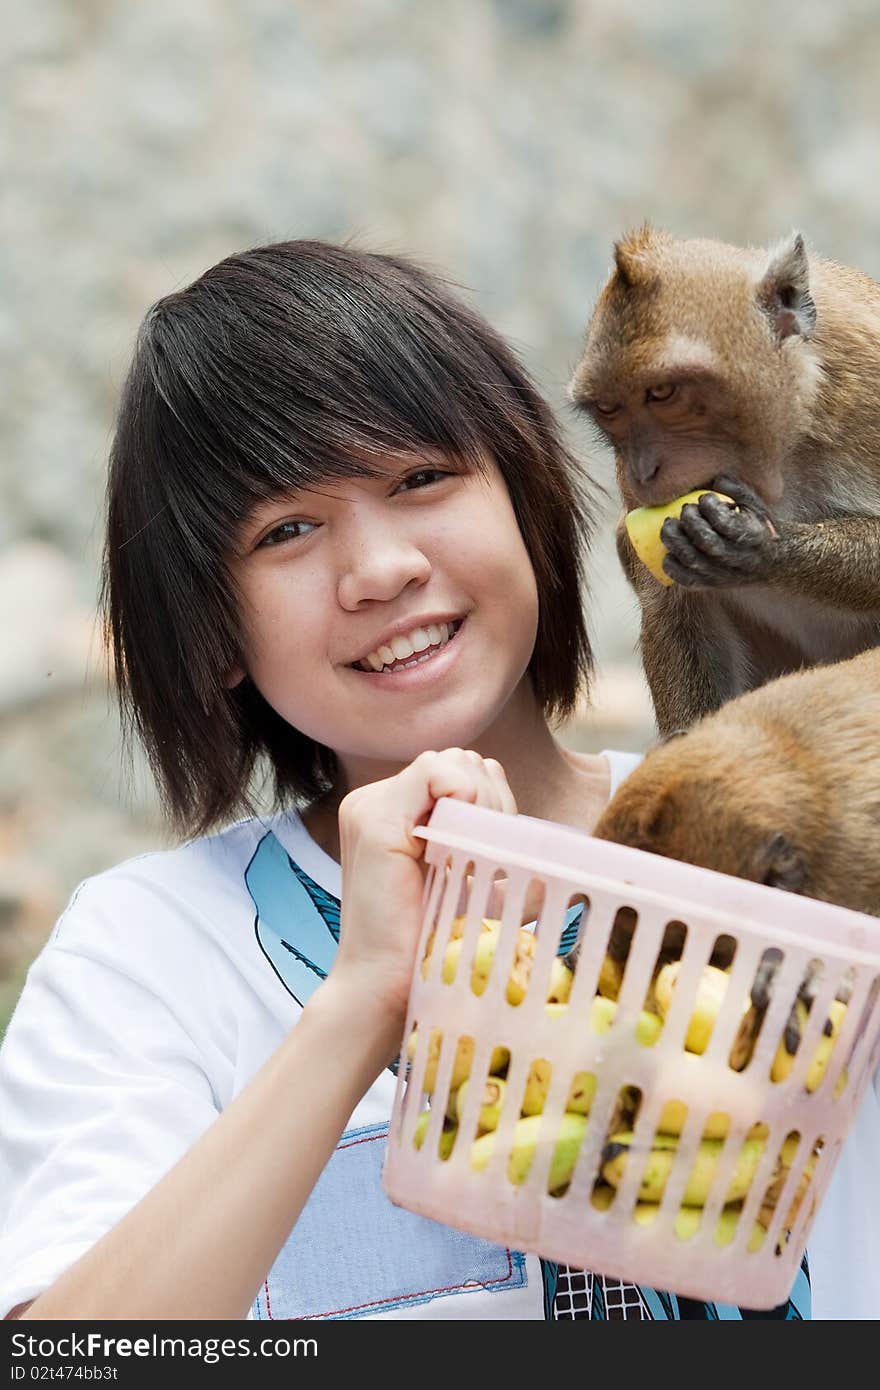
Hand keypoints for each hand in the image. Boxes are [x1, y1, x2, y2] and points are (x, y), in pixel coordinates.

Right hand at [332, 749, 516, 1028]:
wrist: (386, 989)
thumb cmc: (430, 945)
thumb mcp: (469, 886)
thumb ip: (494, 853)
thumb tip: (555, 852)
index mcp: (394, 812)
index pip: (458, 771)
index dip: (490, 799)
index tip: (493, 847)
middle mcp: (376, 801)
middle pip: (458, 760)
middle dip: (490, 797)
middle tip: (485, 852)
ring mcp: (369, 807)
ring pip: (450, 761)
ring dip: (480, 801)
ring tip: (471, 853)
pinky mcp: (374, 819)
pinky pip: (433, 772)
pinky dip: (462, 796)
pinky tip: (461, 839)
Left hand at [660, 475, 780, 587]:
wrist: (772, 562)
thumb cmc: (757, 527)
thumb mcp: (755, 505)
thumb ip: (736, 490)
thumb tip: (714, 480)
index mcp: (753, 536)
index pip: (724, 522)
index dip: (709, 507)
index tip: (705, 498)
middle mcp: (738, 559)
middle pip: (705, 541)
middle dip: (689, 521)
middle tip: (685, 510)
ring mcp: (724, 575)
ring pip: (692, 560)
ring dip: (674, 540)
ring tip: (669, 525)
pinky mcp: (712, 585)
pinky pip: (687, 580)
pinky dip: (672, 566)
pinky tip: (668, 553)